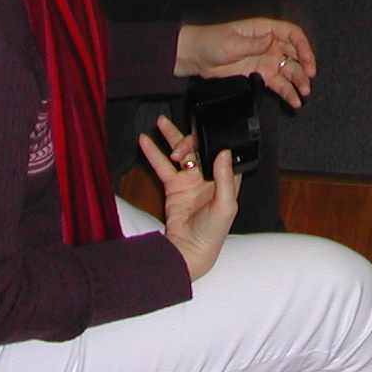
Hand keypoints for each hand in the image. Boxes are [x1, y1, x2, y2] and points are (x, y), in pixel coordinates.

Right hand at [138, 116, 236, 281]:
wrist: (189, 250)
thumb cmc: (213, 233)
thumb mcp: (225, 206)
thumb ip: (225, 178)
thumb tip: (224, 152)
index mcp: (226, 179)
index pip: (221, 150)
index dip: (214, 139)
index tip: (206, 132)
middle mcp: (209, 176)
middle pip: (200, 147)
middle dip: (189, 139)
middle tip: (179, 144)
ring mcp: (190, 180)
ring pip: (181, 152)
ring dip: (171, 137)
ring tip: (161, 121)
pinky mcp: (174, 186)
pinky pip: (163, 164)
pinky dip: (153, 152)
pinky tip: (145, 140)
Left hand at [176, 19, 315, 107]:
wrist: (196, 57)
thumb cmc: (211, 42)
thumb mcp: (232, 43)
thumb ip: (253, 43)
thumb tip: (272, 39)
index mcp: (264, 29)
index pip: (292, 33)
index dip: (303, 46)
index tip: (307, 60)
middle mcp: (269, 44)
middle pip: (294, 53)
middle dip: (305, 66)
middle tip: (309, 79)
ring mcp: (265, 60)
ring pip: (288, 70)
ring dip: (298, 81)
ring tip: (304, 94)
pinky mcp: (259, 75)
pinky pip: (278, 84)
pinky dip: (287, 92)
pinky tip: (294, 101)